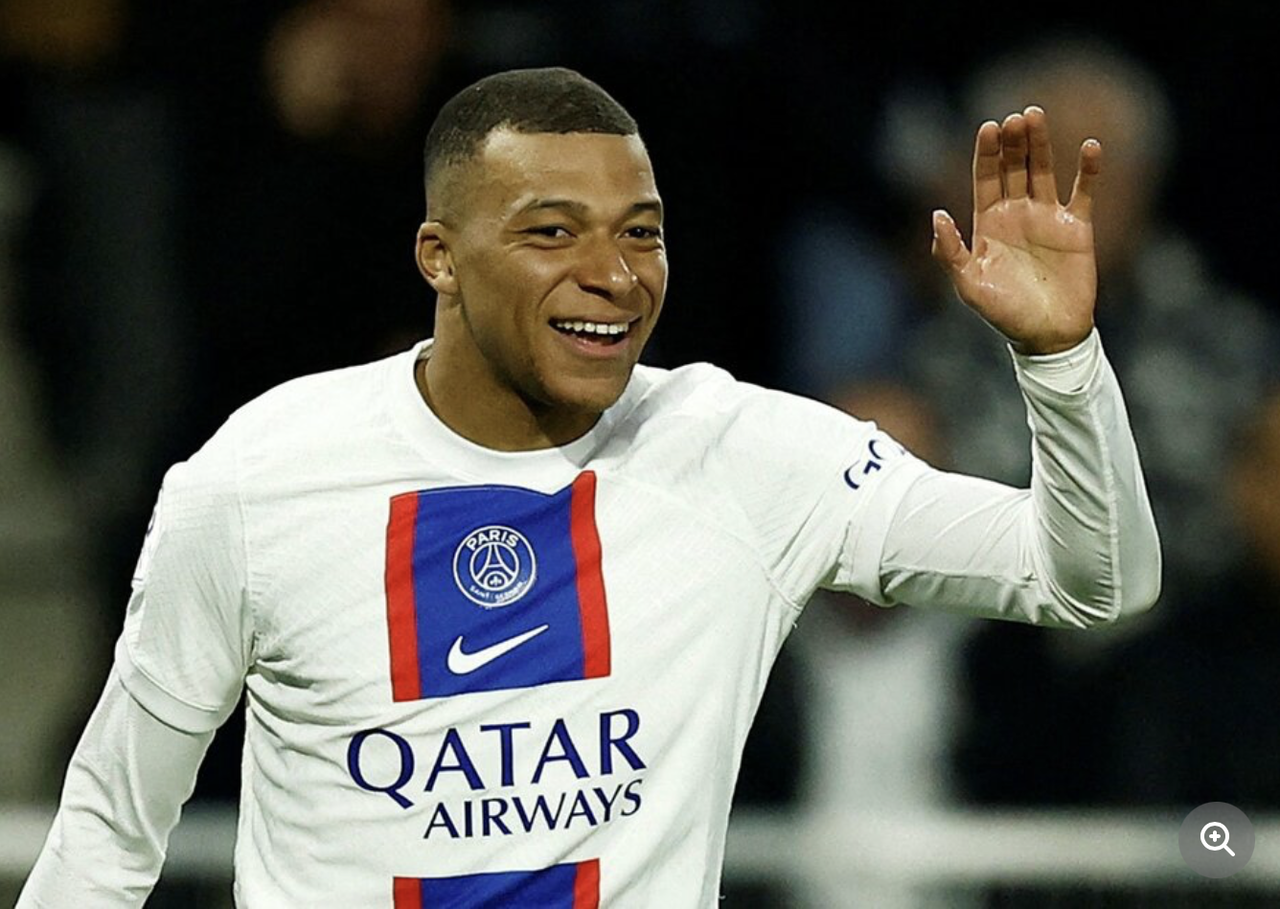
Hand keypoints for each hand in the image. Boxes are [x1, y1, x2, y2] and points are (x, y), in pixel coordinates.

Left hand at [931, 106, 1100, 354]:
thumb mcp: (969, 285)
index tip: (988, 126)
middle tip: (1015, 117)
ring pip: (1044, 170)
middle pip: (1014, 167)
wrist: (1048, 334)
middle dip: (1013, 142)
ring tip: (1036, 116)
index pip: (985, 178)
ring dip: (1041, 144)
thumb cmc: (1004, 313)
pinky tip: (1089, 146)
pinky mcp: (1078, 227)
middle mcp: (1017, 213)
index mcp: (988, 223)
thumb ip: (950, 251)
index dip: (986, 153)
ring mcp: (1047, 217)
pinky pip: (1084, 191)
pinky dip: (1089, 170)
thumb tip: (936, 215)